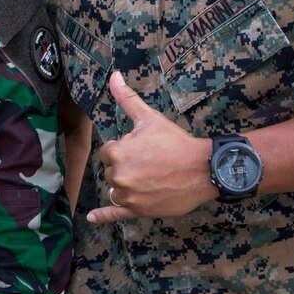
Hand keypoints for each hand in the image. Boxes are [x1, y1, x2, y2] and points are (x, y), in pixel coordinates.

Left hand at [87, 72, 214, 222]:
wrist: (203, 169)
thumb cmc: (175, 142)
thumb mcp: (149, 118)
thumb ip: (126, 98)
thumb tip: (113, 76)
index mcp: (117, 153)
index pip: (107, 152)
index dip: (124, 149)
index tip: (142, 149)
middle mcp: (119, 176)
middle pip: (112, 171)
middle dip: (126, 167)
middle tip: (151, 163)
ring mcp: (128, 196)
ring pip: (116, 189)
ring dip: (126, 184)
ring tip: (149, 178)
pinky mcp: (138, 211)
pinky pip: (115, 214)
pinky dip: (102, 216)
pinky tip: (90, 218)